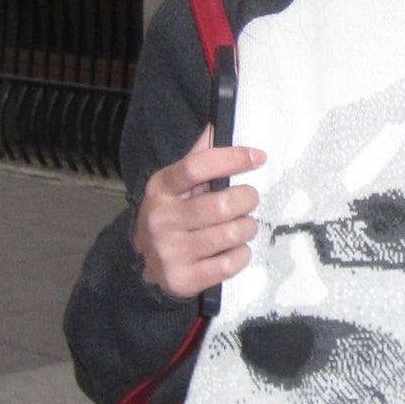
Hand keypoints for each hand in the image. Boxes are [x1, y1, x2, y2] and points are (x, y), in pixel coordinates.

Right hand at [133, 128, 266, 299]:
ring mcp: (170, 251)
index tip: (258, 157)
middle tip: (249, 200)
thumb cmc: (170, 217)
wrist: (145, 267)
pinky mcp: (183, 279)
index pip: (198, 166)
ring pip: (231, 234)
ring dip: (247, 227)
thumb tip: (217, 125)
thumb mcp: (174, 186)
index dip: (232, 158)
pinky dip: (242, 254)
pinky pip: (231, 263)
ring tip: (243, 225)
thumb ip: (197, 157)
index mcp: (160, 189)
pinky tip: (236, 250)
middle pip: (222, 204)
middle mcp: (161, 219)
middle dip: (246, 199)